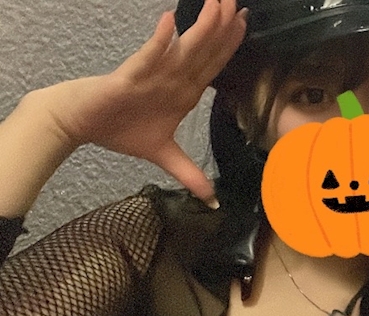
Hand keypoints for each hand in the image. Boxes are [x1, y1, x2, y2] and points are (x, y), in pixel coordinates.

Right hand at [38, 0, 246, 202]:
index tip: (246, 23)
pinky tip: (171, 21)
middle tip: (239, 4)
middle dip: (223, 28)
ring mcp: (152, 75)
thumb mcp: (163, 156)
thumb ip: (189, 173)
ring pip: (182, 49)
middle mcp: (172, 79)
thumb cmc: (119, 129)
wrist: (81, 124)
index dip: (230, 46)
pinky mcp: (128, 77)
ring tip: (218, 5)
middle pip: (204, 51)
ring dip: (201, 28)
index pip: (213, 65)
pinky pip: (147, 57)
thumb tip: (212, 200)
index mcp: (183, 92)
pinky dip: (159, 41)